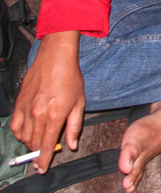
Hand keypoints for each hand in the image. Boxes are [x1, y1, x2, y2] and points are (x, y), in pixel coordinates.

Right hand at [10, 31, 84, 174]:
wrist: (55, 58)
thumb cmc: (70, 78)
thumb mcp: (79, 102)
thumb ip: (74, 126)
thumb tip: (72, 144)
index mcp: (54, 116)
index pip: (46, 145)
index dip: (44, 160)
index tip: (42, 169)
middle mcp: (37, 115)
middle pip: (34, 143)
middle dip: (37, 153)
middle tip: (41, 158)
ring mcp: (26, 109)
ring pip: (24, 136)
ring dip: (29, 144)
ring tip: (36, 144)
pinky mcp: (19, 103)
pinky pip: (15, 125)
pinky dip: (19, 133)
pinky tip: (26, 133)